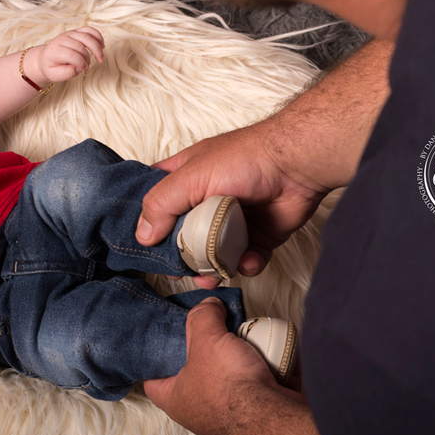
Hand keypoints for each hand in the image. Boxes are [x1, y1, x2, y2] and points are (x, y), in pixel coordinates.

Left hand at [32, 27, 104, 84]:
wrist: (45, 57)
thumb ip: (66, 73)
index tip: (83, 70)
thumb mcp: (54, 75)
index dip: (81, 63)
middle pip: (80, 46)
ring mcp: (69, 33)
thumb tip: (79, 69)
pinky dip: (98, 37)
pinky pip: (89, 30)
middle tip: (89, 67)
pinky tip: (102, 45)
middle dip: (88, 58)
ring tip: (101, 58)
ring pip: (87, 36)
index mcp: (54, 50)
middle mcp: (61, 39)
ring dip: (97, 47)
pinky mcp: (75, 31)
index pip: (71, 55)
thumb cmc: (51, 67)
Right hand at [138, 120, 329, 277]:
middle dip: (179, 256)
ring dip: (211, 268)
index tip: (137, 243)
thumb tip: (142, 236)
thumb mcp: (192, 177)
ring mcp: (232, 219)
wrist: (297, 166)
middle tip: (177, 270)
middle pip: (182, 234)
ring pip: (212, 253)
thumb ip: (162, 204)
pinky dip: (245, 265)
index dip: (146, 218)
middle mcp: (206, 199)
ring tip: (211, 275)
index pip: (156, 198)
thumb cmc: (246, 159)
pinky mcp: (258, 236)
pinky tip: (246, 260)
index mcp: (185, 177)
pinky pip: (245, 260)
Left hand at [146, 300, 340, 434]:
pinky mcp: (258, 409)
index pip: (154, 381)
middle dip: (208, 349)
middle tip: (212, 329)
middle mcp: (200, 409)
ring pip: (231, 374)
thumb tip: (209, 305)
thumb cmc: (230, 388)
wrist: (271, 415)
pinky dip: (264, 364)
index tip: (164, 344)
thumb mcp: (206, 338)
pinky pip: (259, 380)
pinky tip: (266, 346)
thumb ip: (202, 316)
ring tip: (242, 333)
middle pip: (198, 371)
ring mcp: (231, 411)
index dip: (156, 362)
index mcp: (176, 399)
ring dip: (239, 355)